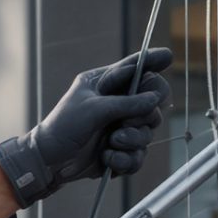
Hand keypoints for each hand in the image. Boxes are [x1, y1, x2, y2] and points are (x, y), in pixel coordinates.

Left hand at [0, 48, 173, 207]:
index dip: (152, 62)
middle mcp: (118, 104)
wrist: (50, 161)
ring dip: (131, 140)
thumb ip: (126, 102)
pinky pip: (139, 156)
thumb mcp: (93, 109)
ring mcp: (122, 128)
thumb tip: (155, 99)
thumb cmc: (64, 126)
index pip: (135, 69)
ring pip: (148, 132)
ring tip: (111, 143)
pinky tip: (107, 157)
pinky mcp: (122, 151)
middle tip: (124, 122)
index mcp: (107, 84)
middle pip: (153, 103)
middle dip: (142, 115)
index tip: (167, 57)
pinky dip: (125, 159)